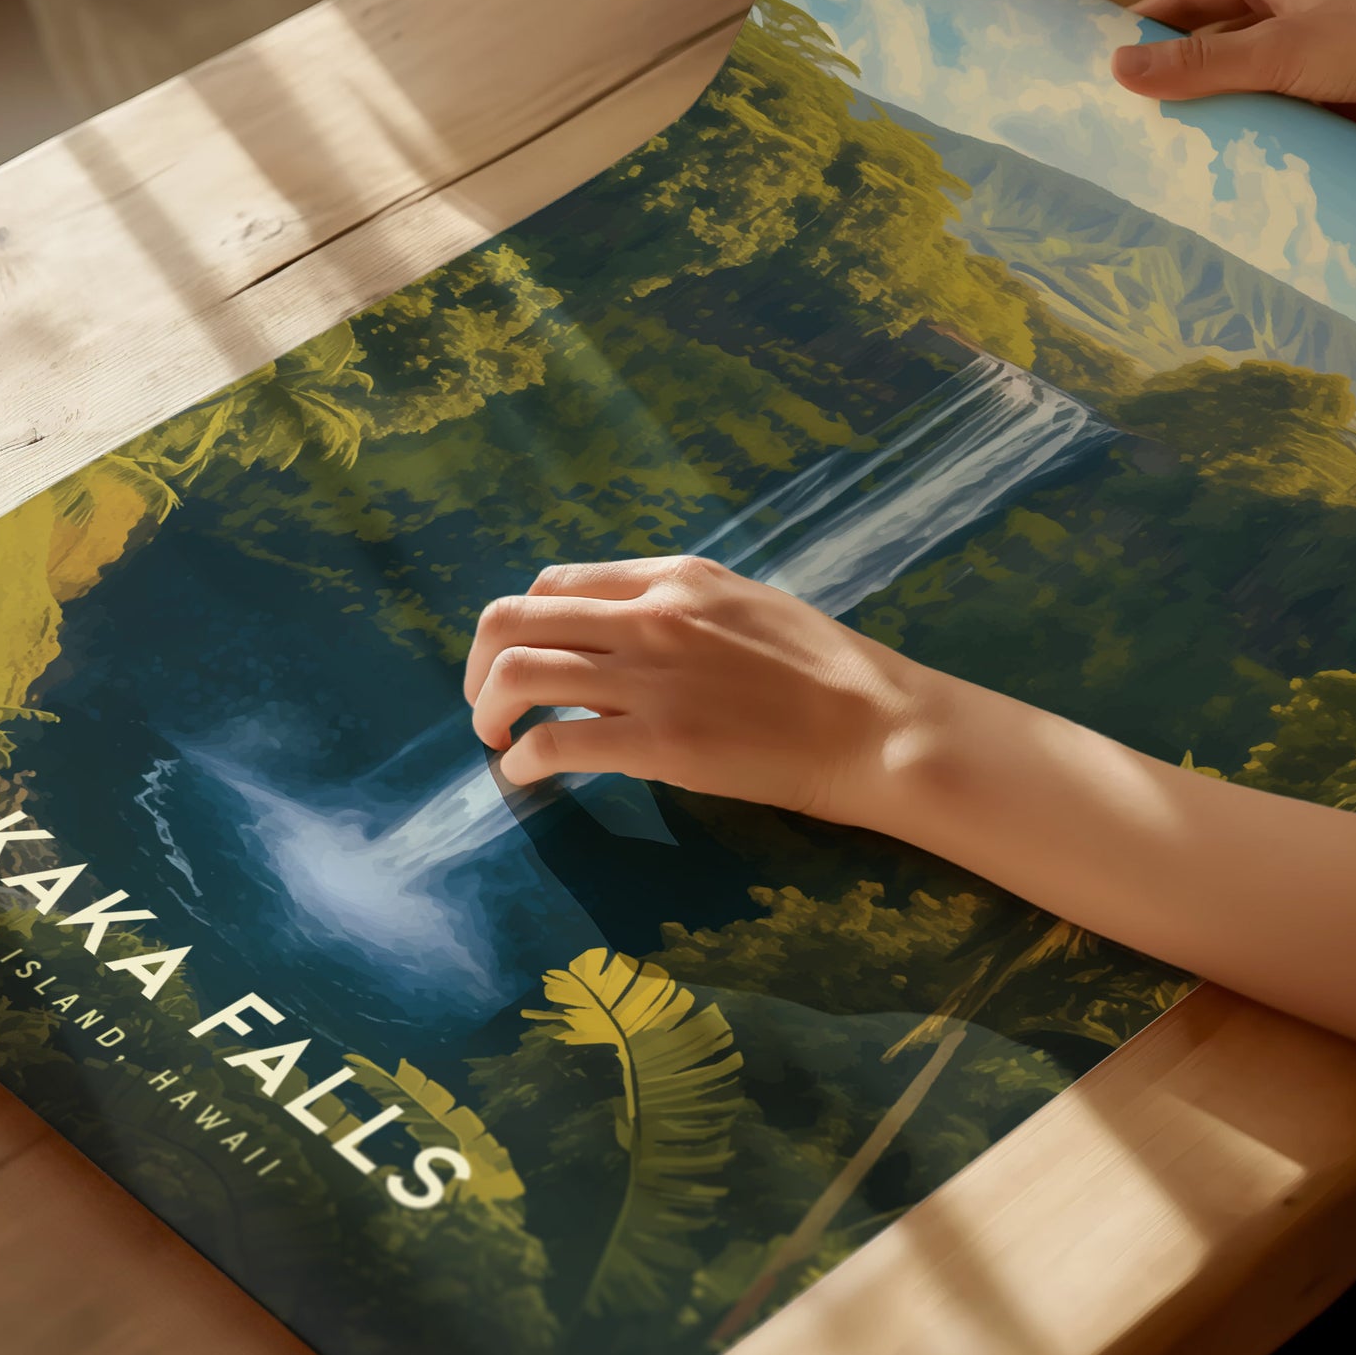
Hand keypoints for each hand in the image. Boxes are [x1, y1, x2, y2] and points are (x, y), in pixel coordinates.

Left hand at [463, 555, 928, 822]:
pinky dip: (523, 761)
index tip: (521, 661)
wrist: (875, 725)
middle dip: (480, 665)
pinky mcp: (658, 741)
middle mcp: (650, 614)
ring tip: (498, 741)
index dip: (521, 624)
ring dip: (489, 711)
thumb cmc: (823, 672)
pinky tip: (527, 777)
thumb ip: (674, 613)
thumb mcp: (743, 608)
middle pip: (513, 618)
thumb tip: (613, 647)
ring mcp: (651, 677)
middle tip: (486, 704)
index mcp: (672, 577)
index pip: (556, 583)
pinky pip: (555, 742)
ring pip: (518, 673)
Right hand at [1111, 0, 1355, 135]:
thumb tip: (1116, 69)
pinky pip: (1282, 112)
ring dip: (1219, 106)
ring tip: (1169, 144)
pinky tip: (1230, 162)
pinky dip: (1257, 132)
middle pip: (1220, 37)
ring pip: (1250, 80)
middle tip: (1130, 106)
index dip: (1151, 17)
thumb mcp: (1277, 50)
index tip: (1108, 48)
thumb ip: (1200, 63)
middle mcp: (1297, 10)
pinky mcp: (1340, 94)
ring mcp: (1319, 53)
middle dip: (1180, 69)